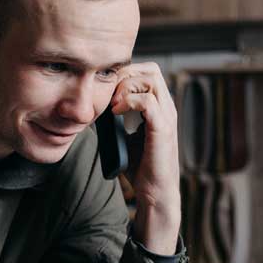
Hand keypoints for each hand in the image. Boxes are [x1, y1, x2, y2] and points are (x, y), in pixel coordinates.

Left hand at [111, 62, 180, 254]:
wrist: (154, 192)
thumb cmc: (140, 167)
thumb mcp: (124, 138)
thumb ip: (116, 121)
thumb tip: (95, 108)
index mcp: (160, 108)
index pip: (148, 73)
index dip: (126, 74)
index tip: (106, 89)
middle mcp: (167, 108)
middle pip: (151, 70)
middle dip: (125, 74)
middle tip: (108, 92)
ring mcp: (167, 117)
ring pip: (151, 80)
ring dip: (126, 86)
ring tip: (112, 104)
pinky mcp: (162, 129)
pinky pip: (148, 101)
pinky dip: (129, 101)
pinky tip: (116, 113)